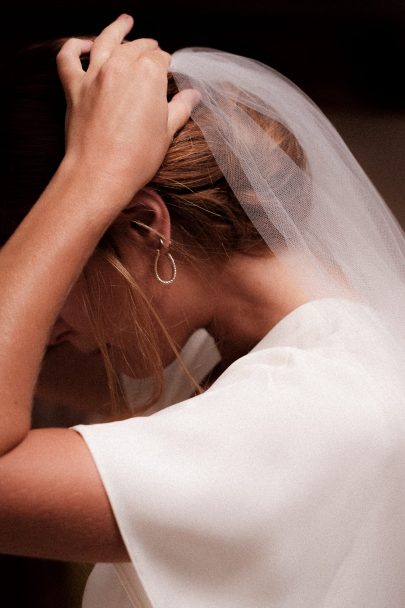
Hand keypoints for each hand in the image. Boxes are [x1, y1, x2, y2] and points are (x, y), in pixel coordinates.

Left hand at [57, 15, 198, 204]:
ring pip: (105, 41)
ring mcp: (95, 75)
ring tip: (125, 22)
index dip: (167, 66)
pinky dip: (73, 47)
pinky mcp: (74, 88)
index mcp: (149, 75)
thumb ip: (180, 108)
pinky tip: (83, 44)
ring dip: (117, 29)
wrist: (101, 174)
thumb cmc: (136, 158)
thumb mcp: (166, 133)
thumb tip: (193, 96)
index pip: (161, 59)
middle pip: (136, 47)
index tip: (170, 73)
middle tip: (154, 53)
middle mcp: (121, 67)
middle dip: (148, 48)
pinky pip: (68, 58)